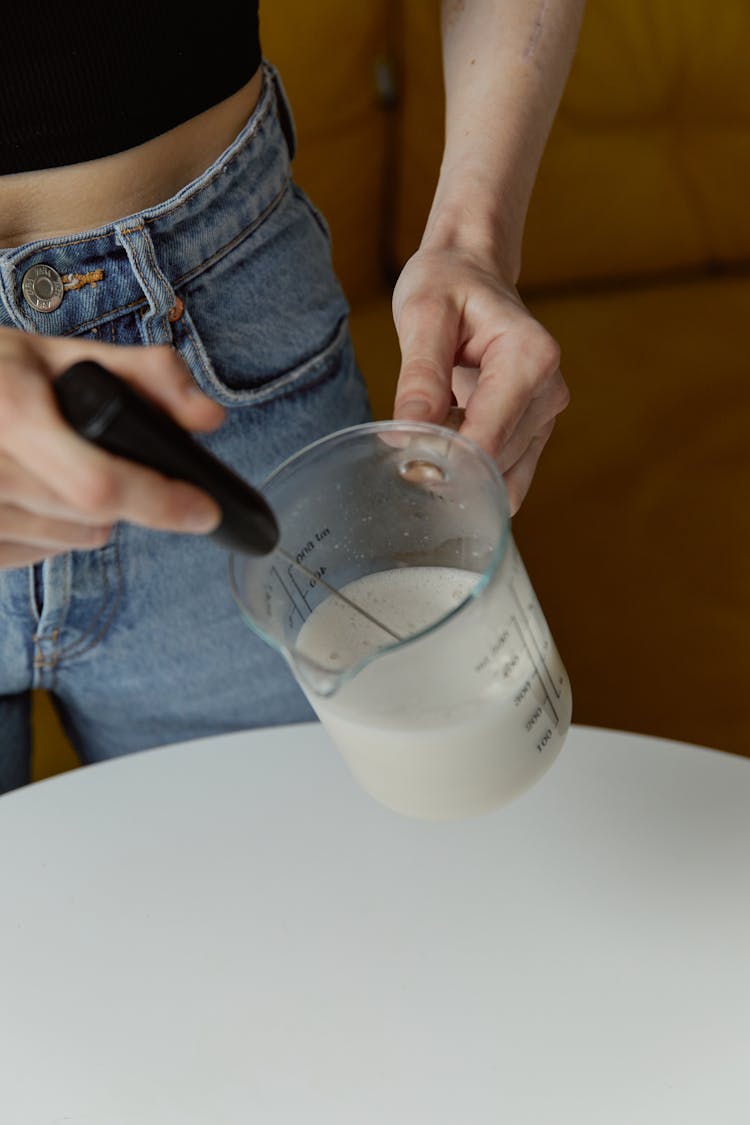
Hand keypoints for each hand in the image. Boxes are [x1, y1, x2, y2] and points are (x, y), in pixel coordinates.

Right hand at [0, 328, 224, 568]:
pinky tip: (29, 492)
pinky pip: (36, 555)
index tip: (204, 510)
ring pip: (69, 540)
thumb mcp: (56, 353)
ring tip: (56, 467)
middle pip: (91, 518)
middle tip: (106, 457)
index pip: (98, 484)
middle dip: (123, 495)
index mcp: (10, 412)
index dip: (158, 501)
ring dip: (84, 515)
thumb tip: (210, 416)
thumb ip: (143, 375)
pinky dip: (50, 531)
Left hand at [392, 246, 568, 513]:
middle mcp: (549, 390)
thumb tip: (405, 438)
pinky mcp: (536, 430)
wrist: (470, 271)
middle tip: (406, 439)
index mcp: (529, 358)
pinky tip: (448, 442)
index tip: (405, 457)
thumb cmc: (447, 284)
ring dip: (461, 469)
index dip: (445, 458)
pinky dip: (475, 472)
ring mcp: (547, 414)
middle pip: (494, 461)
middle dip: (449, 463)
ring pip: (501, 475)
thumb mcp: (423, 316)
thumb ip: (420, 377)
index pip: (489, 438)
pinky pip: (508, 475)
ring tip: (430, 428)